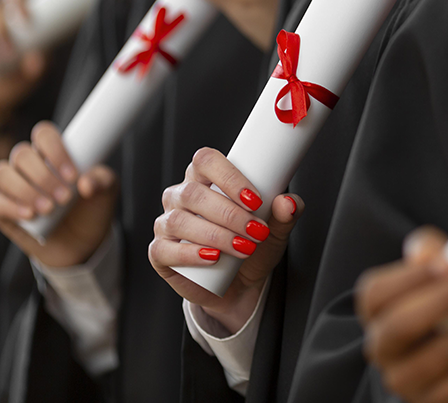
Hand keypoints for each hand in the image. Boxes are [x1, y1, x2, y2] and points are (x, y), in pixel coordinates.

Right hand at [0, 122, 116, 267]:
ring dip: (26, 190)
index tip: (73, 176)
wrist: (82, 243)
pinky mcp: (1, 208)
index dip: (55, 150)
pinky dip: (11, 207)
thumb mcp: (106, 191)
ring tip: (49, 209)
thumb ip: (102, 180)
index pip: (44, 134)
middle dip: (44, 176)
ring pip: (3, 174)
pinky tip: (30, 215)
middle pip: (22, 154)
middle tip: (65, 198)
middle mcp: (29, 165)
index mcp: (53, 153)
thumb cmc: (92, 208)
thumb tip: (87, 183)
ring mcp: (13, 185)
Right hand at [149, 147, 302, 333]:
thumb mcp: (276, 230)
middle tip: (257, 231)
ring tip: (243, 248)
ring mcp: (167, 223)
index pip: (206, 161)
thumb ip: (286, 213)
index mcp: (205, 178)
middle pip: (194, 193)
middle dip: (230, 214)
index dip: (228, 176)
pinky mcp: (160, 252)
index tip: (255, 199)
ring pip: (180, 220)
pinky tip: (213, 258)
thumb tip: (288, 202)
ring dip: (216, 235)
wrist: (241, 286)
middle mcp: (181, 196)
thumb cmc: (253, 245)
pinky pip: (165, 248)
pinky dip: (190, 253)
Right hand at [356, 227, 447, 402]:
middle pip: (401, 326)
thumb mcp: (432, 270)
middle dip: (446, 302)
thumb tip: (428, 253)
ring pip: (437, 359)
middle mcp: (381, 350)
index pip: (377, 294)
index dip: (410, 278)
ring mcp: (405, 382)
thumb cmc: (444, 304)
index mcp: (375, 312)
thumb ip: (427, 250)